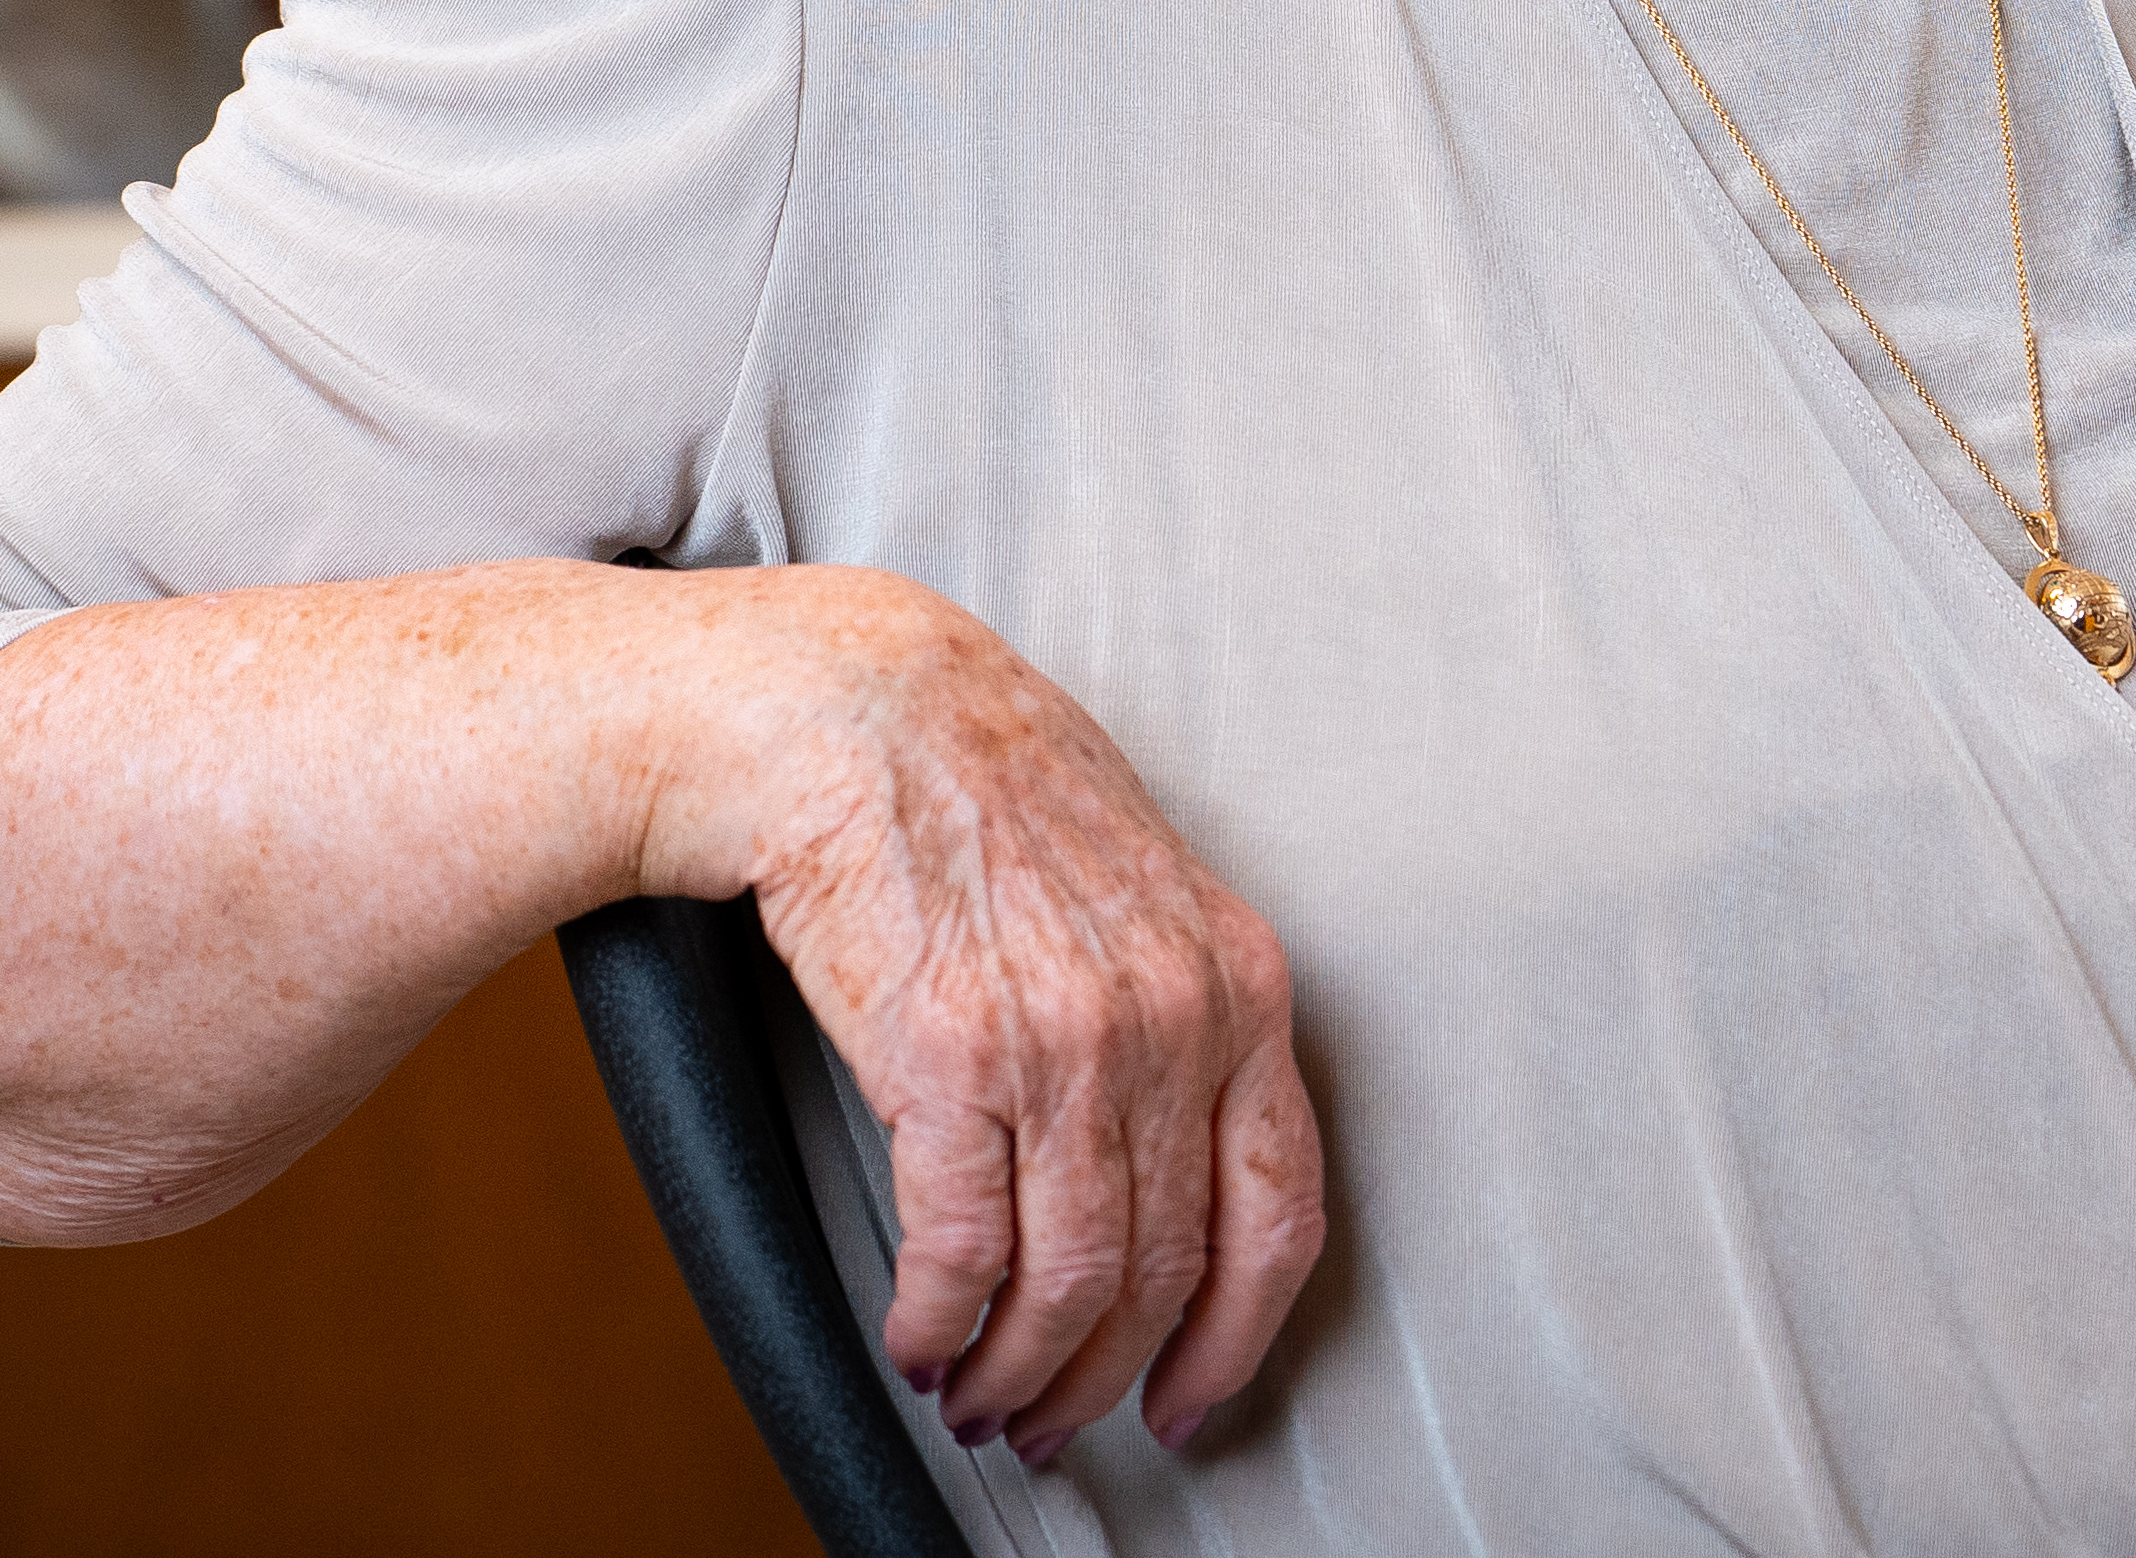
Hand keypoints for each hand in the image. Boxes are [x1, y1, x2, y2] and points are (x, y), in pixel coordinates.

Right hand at [668, 572, 1326, 1465]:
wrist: (856, 712)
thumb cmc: (986, 792)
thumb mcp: (1143, 892)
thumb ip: (1180, 1017)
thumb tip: (1173, 1176)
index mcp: (1242, 981)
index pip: (1278, 1209)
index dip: (1236, 1335)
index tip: (1191, 1396)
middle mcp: (1175, 1017)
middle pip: (1167, 1266)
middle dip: (1104, 1376)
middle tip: (1051, 1422)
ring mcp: (1069, 1040)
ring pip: (1070, 1279)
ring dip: (1017, 1371)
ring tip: (979, 1398)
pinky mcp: (950, 1058)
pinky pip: (963, 1249)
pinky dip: (941, 1323)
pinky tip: (919, 1340)